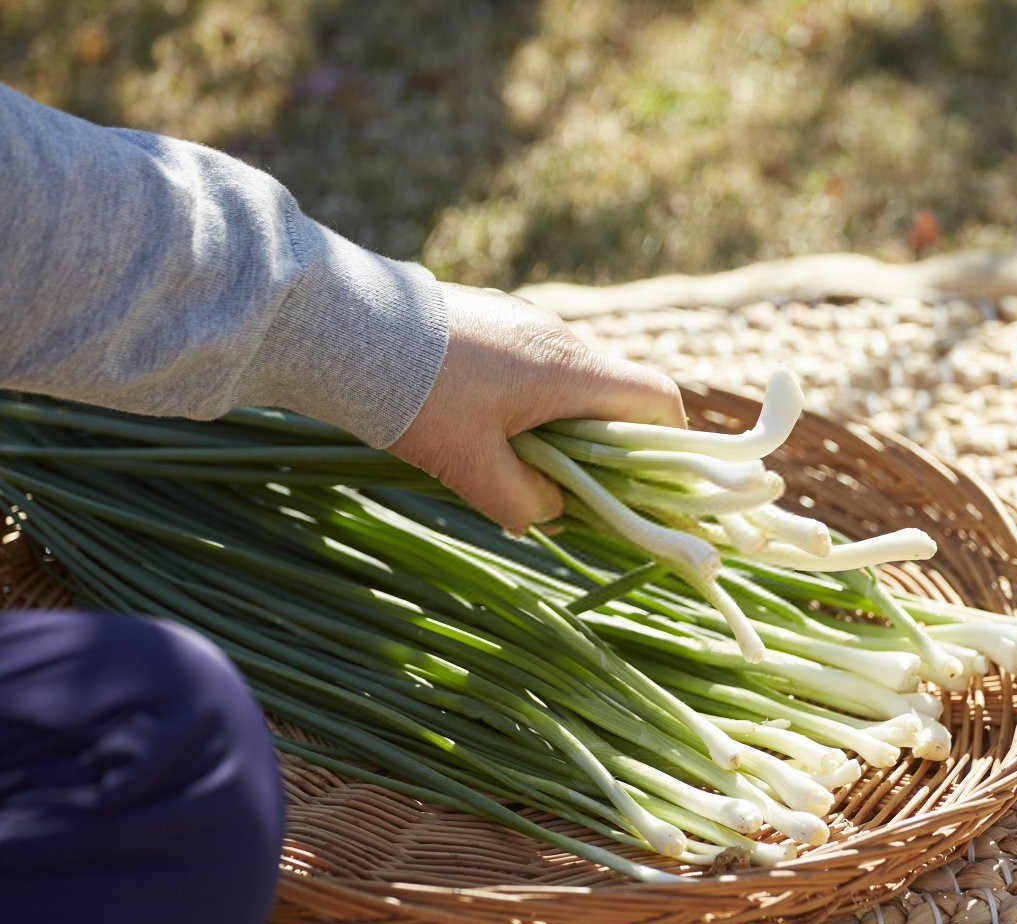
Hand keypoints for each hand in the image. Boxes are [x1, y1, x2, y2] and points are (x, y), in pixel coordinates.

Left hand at [390, 283, 685, 532]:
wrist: (348, 328)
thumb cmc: (418, 399)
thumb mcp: (470, 468)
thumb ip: (523, 501)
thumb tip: (550, 512)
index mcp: (568, 369)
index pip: (655, 399)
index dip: (668, 443)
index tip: (651, 484)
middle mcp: (558, 337)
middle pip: (612, 395)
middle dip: (606, 446)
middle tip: (576, 490)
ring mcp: (524, 321)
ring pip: (568, 382)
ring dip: (560, 425)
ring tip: (516, 461)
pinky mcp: (490, 317)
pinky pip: (531, 365)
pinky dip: (527, 401)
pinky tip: (480, 426)